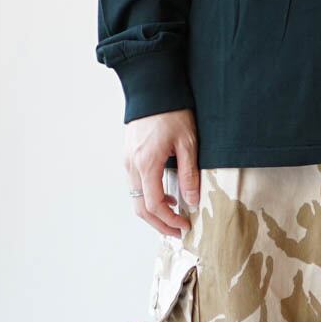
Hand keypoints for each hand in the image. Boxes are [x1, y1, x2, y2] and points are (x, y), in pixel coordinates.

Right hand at [124, 109, 200, 237]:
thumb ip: (189, 174)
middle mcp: (132, 166)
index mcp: (146, 164)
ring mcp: (128, 162)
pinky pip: (136, 186)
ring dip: (154, 213)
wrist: (152, 89)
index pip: (154, 205)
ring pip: (136, 199)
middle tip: (178, 232)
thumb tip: (192, 201)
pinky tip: (167, 196)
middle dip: (159, 224)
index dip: (169, 221)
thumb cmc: (171, 112)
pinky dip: (149, 198)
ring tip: (174, 217)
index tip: (185, 226)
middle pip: (141, 208)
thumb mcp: (188, 143)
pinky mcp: (129, 158)